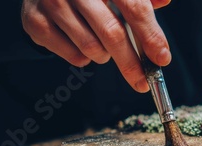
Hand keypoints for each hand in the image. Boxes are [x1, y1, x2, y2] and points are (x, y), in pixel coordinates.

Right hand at [21, 0, 171, 91]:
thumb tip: (164, 0)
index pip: (134, 7)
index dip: (150, 35)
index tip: (162, 58)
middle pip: (112, 33)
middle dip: (131, 63)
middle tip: (143, 82)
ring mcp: (52, 3)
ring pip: (92, 48)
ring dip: (104, 55)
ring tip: (101, 44)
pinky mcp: (36, 22)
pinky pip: (73, 56)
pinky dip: (84, 57)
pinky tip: (80, 42)